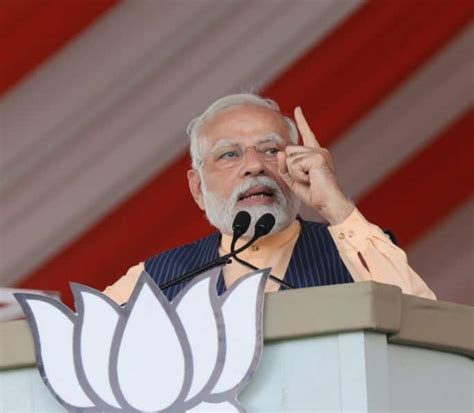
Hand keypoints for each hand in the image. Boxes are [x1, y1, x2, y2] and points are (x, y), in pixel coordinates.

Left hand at [277, 107, 354, 224]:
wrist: (327, 202)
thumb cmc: (313, 193)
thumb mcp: (293, 180)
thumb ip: (284, 167)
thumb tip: (280, 152)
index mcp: (314, 154)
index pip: (306, 134)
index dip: (302, 121)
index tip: (298, 109)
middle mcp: (318, 150)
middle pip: (288, 151)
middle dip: (289, 168)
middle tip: (306, 180)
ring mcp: (318, 152)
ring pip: (290, 158)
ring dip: (294, 174)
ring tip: (309, 180)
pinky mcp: (317, 157)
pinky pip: (294, 164)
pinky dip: (298, 176)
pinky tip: (311, 180)